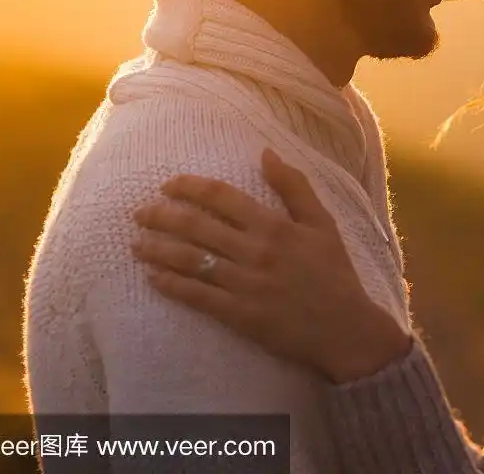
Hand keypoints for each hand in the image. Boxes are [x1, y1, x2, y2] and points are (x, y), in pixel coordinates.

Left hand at [131, 149, 411, 382]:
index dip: (189, 187)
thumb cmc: (335, 273)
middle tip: (139, 213)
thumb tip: (266, 153)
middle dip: (162, 217)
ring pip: (191, 260)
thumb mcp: (323, 223)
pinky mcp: (240, 315)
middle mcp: (256, 251)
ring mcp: (246, 284)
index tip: (168, 185)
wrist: (346, 330)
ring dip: (159, 250)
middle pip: (197, 226)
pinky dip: (172, 286)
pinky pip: (198, 296)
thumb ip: (295, 186)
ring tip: (136, 244)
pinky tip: (153, 279)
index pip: (221, 197)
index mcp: (275, 225)